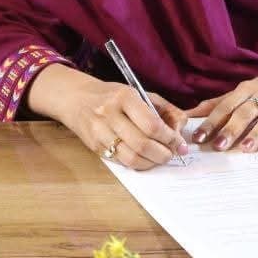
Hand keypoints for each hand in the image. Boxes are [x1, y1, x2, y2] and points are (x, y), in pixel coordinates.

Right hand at [27, 63, 188, 170]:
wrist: (76, 98)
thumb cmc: (112, 96)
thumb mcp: (138, 93)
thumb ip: (163, 109)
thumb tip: (181, 128)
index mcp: (124, 97)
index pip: (152, 124)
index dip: (170, 138)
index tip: (180, 144)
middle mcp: (109, 114)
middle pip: (143, 144)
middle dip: (164, 153)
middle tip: (172, 154)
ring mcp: (100, 132)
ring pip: (132, 157)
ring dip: (152, 162)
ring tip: (159, 157)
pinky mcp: (95, 146)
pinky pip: (122, 162)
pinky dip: (138, 164)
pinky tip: (145, 158)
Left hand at [186, 65, 257, 153]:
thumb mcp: (243, 93)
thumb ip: (218, 104)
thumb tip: (188, 114)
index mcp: (245, 90)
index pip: (225, 107)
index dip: (211, 123)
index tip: (198, 138)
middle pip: (245, 112)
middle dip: (231, 129)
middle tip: (219, 146)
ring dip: (257, 133)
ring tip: (246, 147)